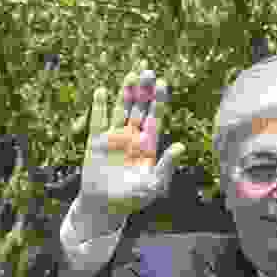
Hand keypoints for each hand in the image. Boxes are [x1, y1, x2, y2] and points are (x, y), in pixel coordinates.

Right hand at [80, 69, 180, 216]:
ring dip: (125, 92)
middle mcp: (132, 136)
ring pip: (121, 109)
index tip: (163, 82)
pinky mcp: (96, 141)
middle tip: (147, 69)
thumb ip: (166, 165)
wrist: (104, 206)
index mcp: (148, 144)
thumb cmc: (133, 199)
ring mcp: (114, 137)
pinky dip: (100, 105)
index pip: (155, 117)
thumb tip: (181, 146)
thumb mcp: (154, 184)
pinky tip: (102, 91)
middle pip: (139, 107)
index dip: (159, 100)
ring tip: (130, 75)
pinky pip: (98, 120)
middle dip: (144, 90)